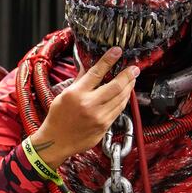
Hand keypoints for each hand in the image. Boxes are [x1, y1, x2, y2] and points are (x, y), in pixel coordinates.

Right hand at [28, 47, 138, 167]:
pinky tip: (125, 94)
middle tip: (134, 68)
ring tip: (132, 79)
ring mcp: (99, 117)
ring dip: (128, 88)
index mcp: (76, 94)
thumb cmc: (58, 118)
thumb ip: (79, 80)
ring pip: (121, 99)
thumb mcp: (63, 95)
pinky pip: (118, 110)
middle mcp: (89, 105)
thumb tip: (89, 65)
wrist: (57, 141)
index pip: (96, 73)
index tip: (117, 51)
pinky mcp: (104, 127)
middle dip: (128, 75)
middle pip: (115, 87)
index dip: (108, 60)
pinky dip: (123, 100)